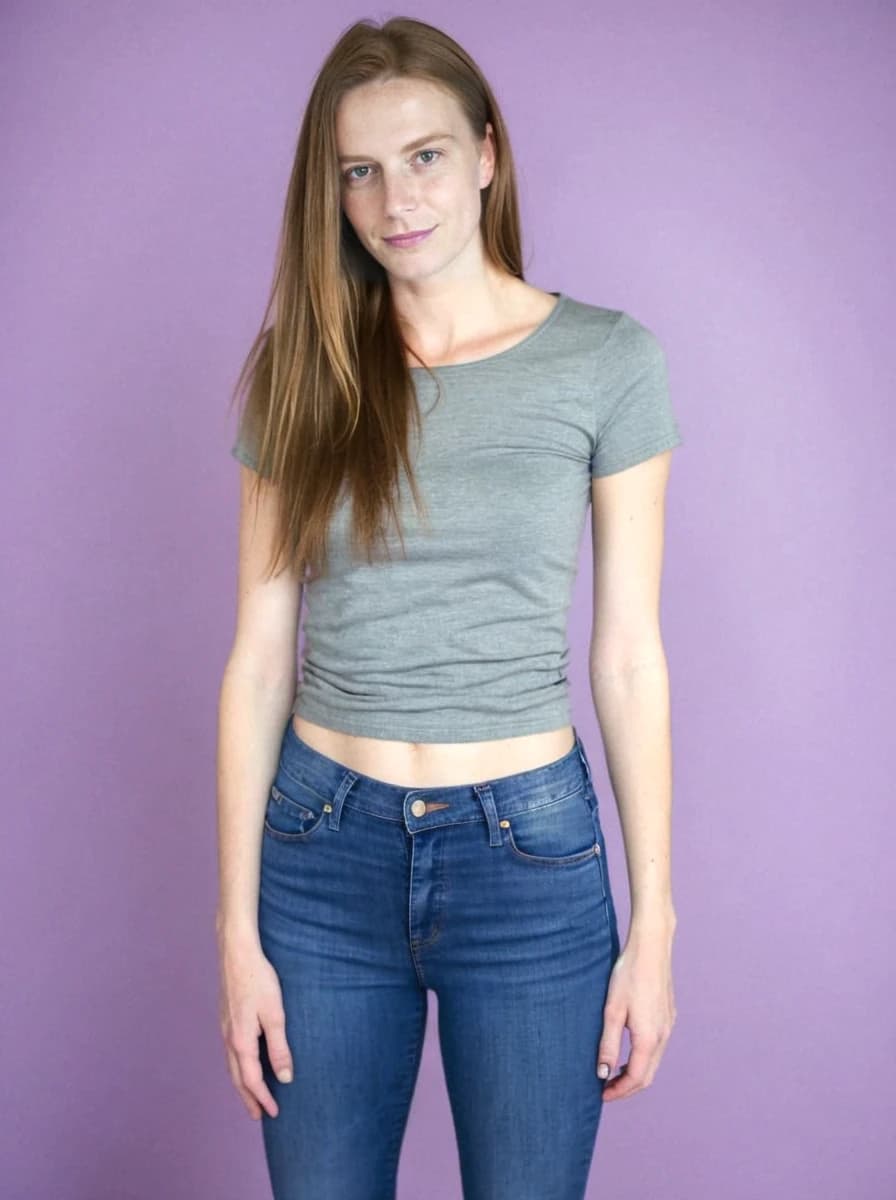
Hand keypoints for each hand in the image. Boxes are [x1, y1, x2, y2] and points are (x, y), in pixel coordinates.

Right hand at [218, 930, 293, 1118]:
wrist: (236, 953)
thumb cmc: (258, 980)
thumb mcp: (275, 1014)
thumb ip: (279, 1047)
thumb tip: (284, 1077)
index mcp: (241, 1041)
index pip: (252, 1080)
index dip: (263, 1098)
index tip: (274, 1113)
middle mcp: (229, 1039)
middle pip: (237, 1078)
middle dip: (248, 1098)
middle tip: (259, 1116)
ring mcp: (225, 1028)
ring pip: (232, 1066)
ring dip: (242, 1084)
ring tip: (252, 1095)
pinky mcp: (226, 1018)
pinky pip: (231, 1052)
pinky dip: (238, 1067)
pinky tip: (245, 1064)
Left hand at [596, 920, 676, 1100]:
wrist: (651, 947)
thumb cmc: (628, 975)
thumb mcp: (612, 1010)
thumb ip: (608, 1044)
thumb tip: (603, 1073)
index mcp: (649, 1038)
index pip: (637, 1078)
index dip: (619, 1091)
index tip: (602, 1095)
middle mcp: (664, 1035)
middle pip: (648, 1074)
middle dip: (628, 1086)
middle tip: (606, 1088)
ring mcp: (669, 1025)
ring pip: (654, 1061)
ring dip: (636, 1072)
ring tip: (614, 1071)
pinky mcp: (669, 1015)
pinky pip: (658, 1046)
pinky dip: (644, 1056)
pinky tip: (629, 1049)